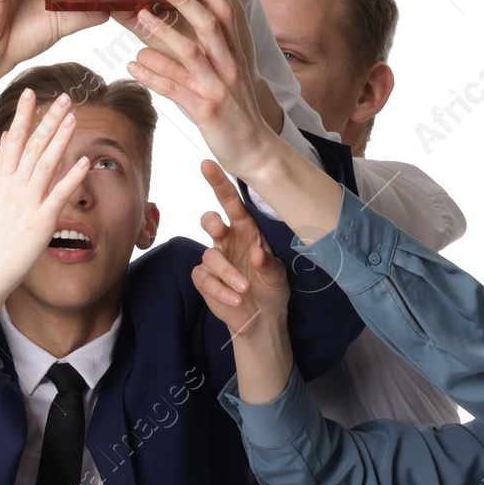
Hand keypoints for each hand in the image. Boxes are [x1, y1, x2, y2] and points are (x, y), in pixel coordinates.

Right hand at [0, 91, 89, 351]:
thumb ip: (2, 168)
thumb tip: (8, 137)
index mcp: (1, 181)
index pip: (13, 140)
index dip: (23, 116)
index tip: (31, 92)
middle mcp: (12, 188)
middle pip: (32, 147)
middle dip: (48, 120)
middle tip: (63, 97)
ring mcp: (26, 204)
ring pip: (45, 164)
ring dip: (60, 139)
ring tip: (73, 118)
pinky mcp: (40, 221)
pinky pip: (58, 194)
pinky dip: (71, 176)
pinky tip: (83, 161)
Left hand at [124, 0, 276, 178]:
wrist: (256, 150)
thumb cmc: (236, 110)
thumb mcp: (226, 76)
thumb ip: (206, 54)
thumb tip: (171, 37)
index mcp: (235, 54)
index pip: (225, 12)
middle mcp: (230, 66)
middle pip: (209, 25)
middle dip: (185, 0)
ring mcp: (219, 87)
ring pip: (191, 53)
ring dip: (164, 33)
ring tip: (140, 16)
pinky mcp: (206, 109)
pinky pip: (175, 88)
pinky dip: (152, 75)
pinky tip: (132, 65)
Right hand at [191, 161, 289, 337]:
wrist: (263, 319)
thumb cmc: (272, 288)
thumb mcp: (278, 276)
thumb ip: (269, 264)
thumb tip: (257, 253)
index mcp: (246, 230)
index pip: (231, 202)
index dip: (219, 183)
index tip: (208, 164)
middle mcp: (228, 240)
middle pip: (209, 220)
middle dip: (211, 222)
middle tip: (219, 230)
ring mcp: (215, 259)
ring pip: (210, 256)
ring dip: (227, 273)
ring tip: (244, 290)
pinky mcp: (205, 280)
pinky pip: (204, 278)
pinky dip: (220, 290)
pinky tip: (235, 300)